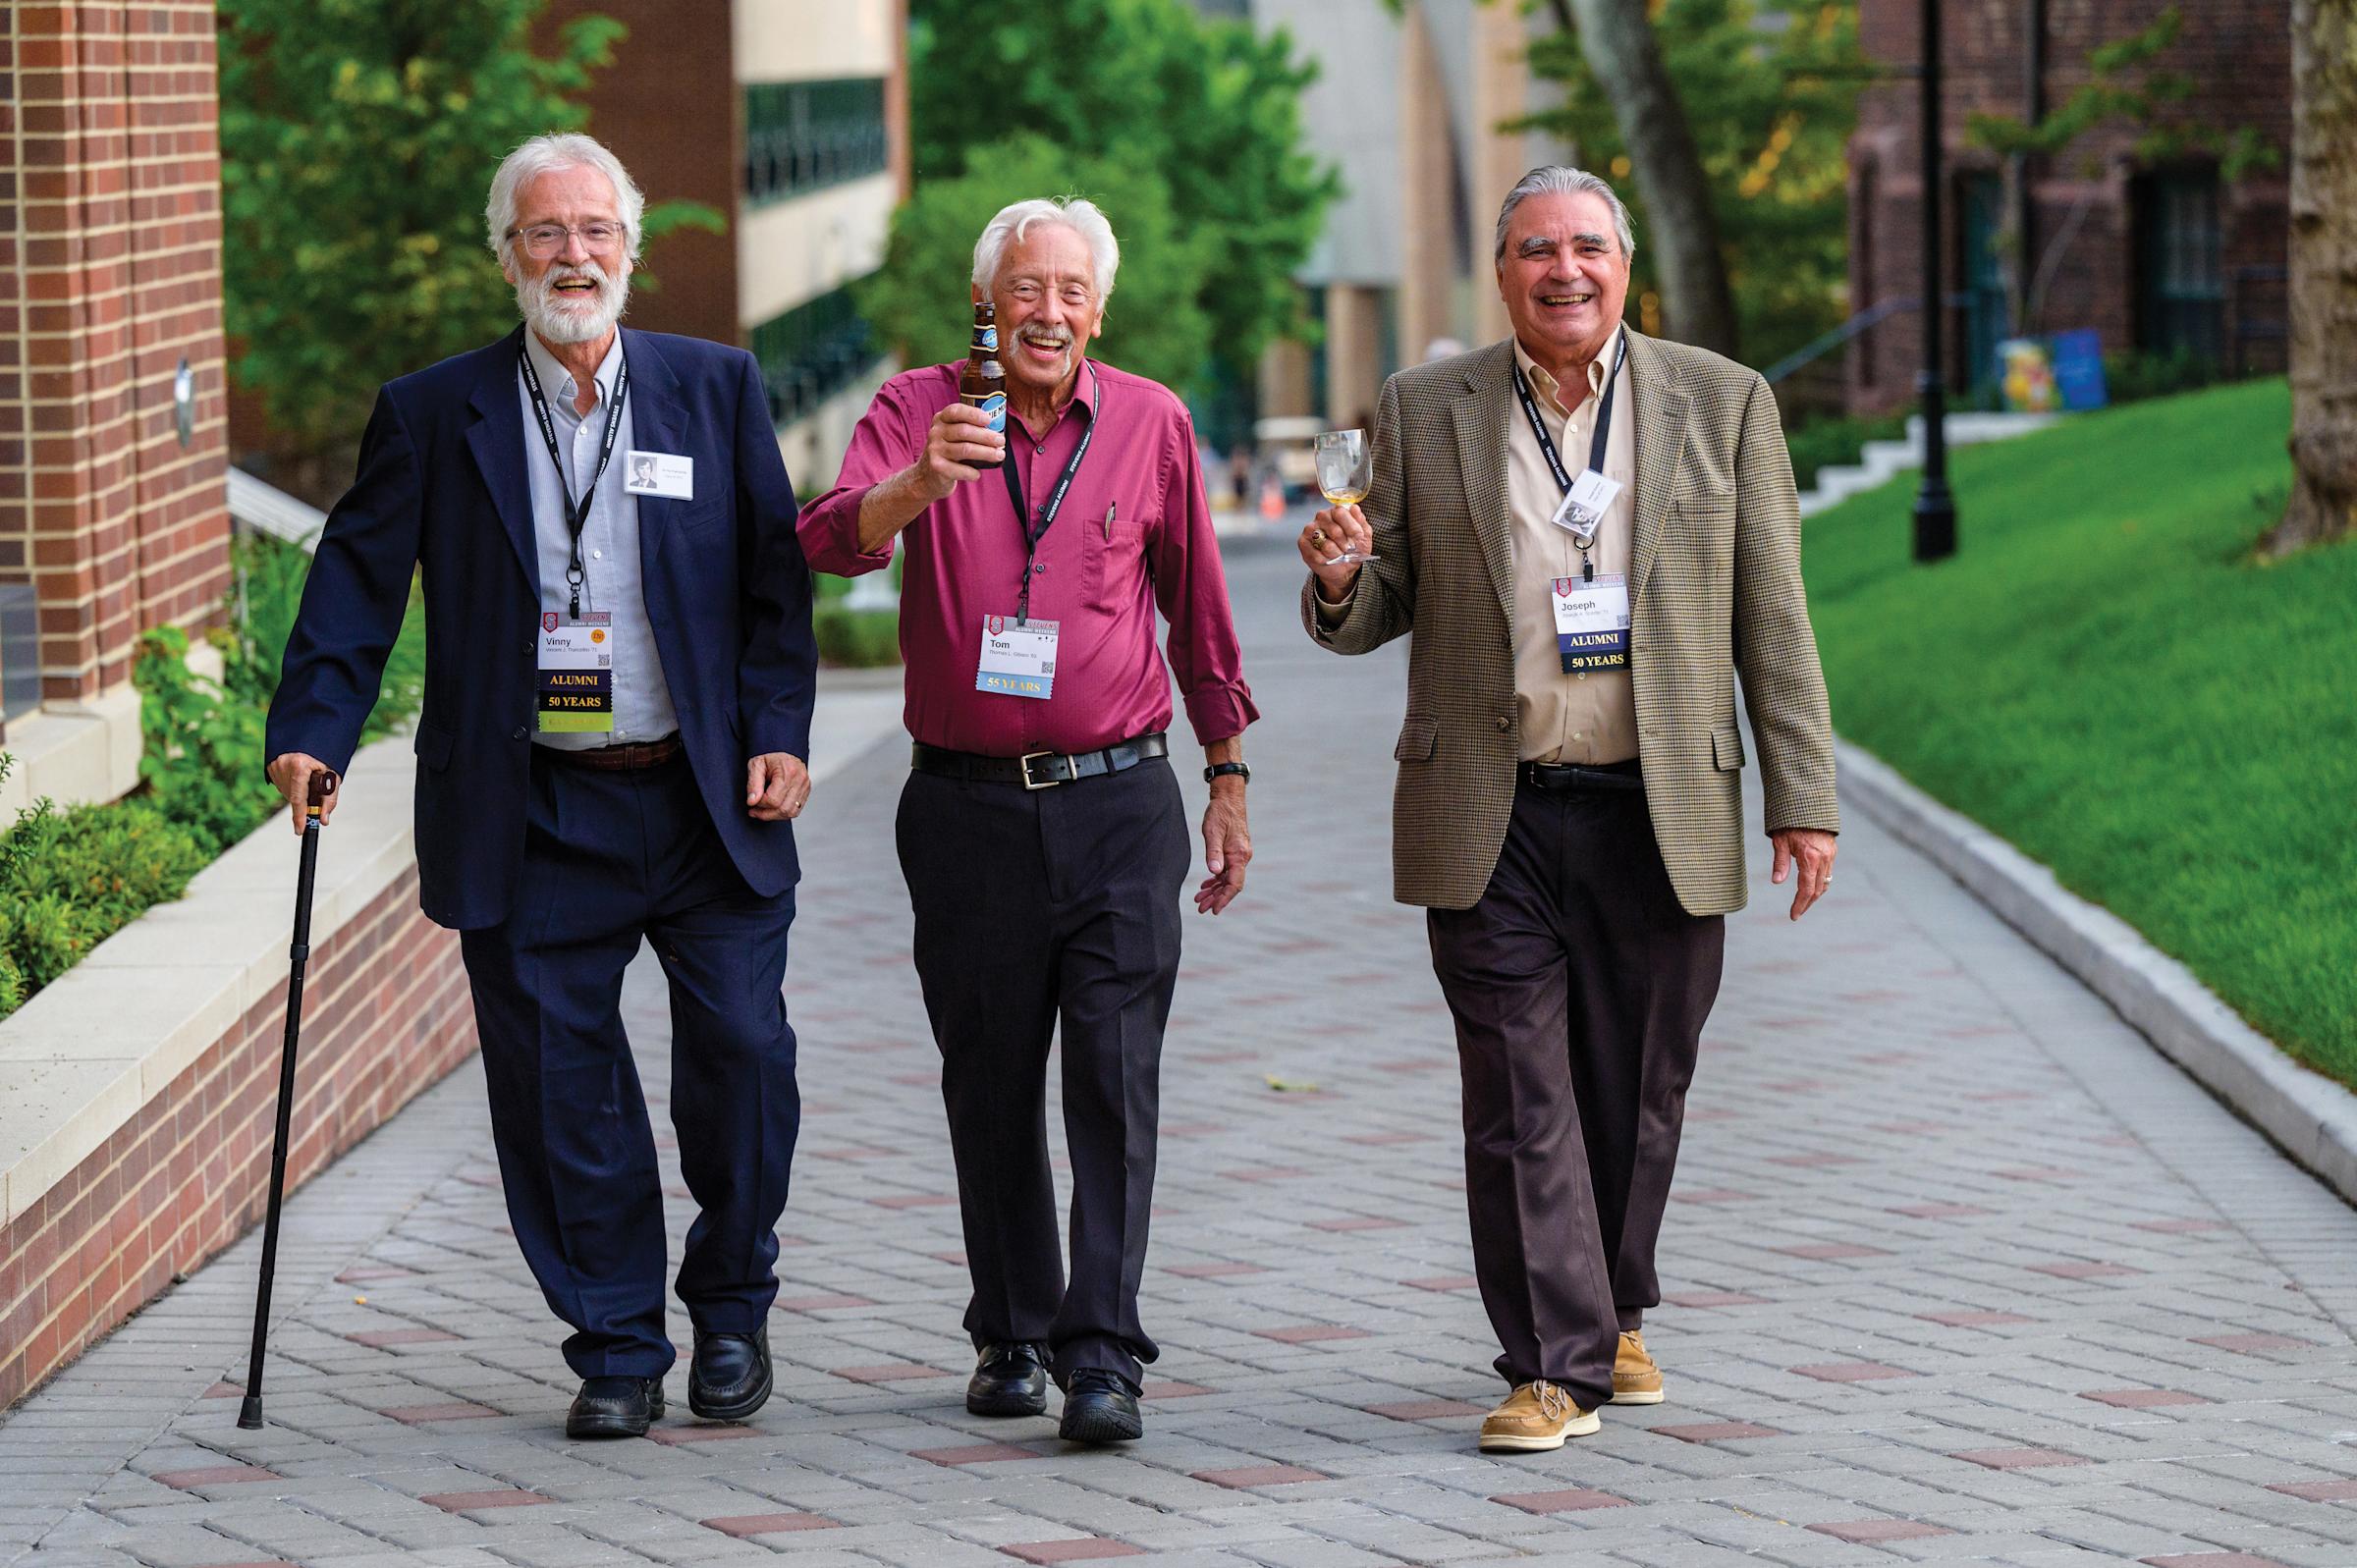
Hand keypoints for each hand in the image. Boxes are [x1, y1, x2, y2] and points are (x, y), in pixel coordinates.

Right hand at [265, 753, 340, 836]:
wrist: (310, 735)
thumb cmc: (324, 754)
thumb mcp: (332, 775)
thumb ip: (329, 799)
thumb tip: (323, 820)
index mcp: (299, 765)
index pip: (298, 797)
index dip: (300, 816)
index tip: (300, 830)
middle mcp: (283, 764)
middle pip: (293, 797)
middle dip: (304, 804)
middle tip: (313, 801)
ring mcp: (275, 765)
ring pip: (287, 793)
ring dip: (298, 794)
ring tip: (309, 780)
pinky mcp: (270, 766)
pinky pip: (282, 785)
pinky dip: (291, 786)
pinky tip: (299, 777)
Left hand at [745, 752, 810, 820]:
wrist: (784, 751)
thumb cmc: (770, 759)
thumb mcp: (756, 765)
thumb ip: (753, 783)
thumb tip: (752, 801)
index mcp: (788, 771)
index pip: (773, 800)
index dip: (760, 804)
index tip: (752, 801)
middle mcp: (800, 780)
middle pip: (783, 809)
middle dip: (765, 813)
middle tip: (754, 810)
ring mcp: (805, 787)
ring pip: (790, 813)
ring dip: (773, 815)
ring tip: (762, 811)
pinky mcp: (806, 792)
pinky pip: (795, 811)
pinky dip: (782, 813)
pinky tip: (773, 808)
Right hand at [915, 403, 1006, 500]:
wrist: (926, 475)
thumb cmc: (948, 451)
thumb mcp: (952, 434)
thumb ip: (968, 428)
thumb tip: (999, 429)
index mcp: (941, 419)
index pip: (956, 411)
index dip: (974, 414)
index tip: (990, 420)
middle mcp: (936, 432)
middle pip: (964, 431)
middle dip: (986, 436)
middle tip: (1001, 440)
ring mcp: (935, 449)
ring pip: (965, 449)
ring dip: (986, 453)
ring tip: (999, 455)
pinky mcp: (936, 467)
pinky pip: (959, 469)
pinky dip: (972, 472)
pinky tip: (978, 474)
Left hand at [1195, 779, 1251, 914]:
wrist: (1228, 798)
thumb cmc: (1220, 813)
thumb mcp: (1213, 832)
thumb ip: (1213, 853)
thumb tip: (1215, 872)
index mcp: (1239, 855)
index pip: (1234, 884)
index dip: (1224, 899)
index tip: (1214, 910)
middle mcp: (1242, 857)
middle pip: (1231, 885)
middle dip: (1216, 898)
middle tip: (1201, 908)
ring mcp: (1239, 855)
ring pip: (1228, 879)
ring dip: (1215, 890)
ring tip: (1200, 899)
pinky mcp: (1234, 851)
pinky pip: (1226, 871)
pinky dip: (1216, 879)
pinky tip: (1206, 885)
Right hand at [1299, 503, 1372, 602]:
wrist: (1345, 567)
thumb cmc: (1354, 548)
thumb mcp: (1364, 535)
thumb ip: (1361, 521)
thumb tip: (1354, 507)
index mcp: (1337, 511)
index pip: (1340, 512)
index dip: (1351, 526)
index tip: (1358, 537)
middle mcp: (1322, 517)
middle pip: (1334, 530)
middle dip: (1345, 544)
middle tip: (1348, 549)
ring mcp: (1310, 530)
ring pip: (1326, 545)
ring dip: (1337, 554)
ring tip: (1339, 555)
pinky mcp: (1303, 543)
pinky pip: (1316, 555)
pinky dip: (1326, 560)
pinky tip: (1329, 559)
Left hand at [1770, 828, 1836, 920]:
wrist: (1808, 804)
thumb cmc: (1790, 822)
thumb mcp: (1780, 841)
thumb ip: (1780, 863)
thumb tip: (1776, 882)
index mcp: (1810, 858)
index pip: (1806, 889)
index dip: (1800, 904)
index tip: (1793, 916)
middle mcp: (1824, 858)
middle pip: (1818, 889)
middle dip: (1807, 903)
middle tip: (1797, 913)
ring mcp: (1830, 854)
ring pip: (1825, 882)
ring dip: (1815, 894)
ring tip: (1803, 903)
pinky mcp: (1832, 850)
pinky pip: (1828, 872)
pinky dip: (1820, 882)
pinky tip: (1811, 886)